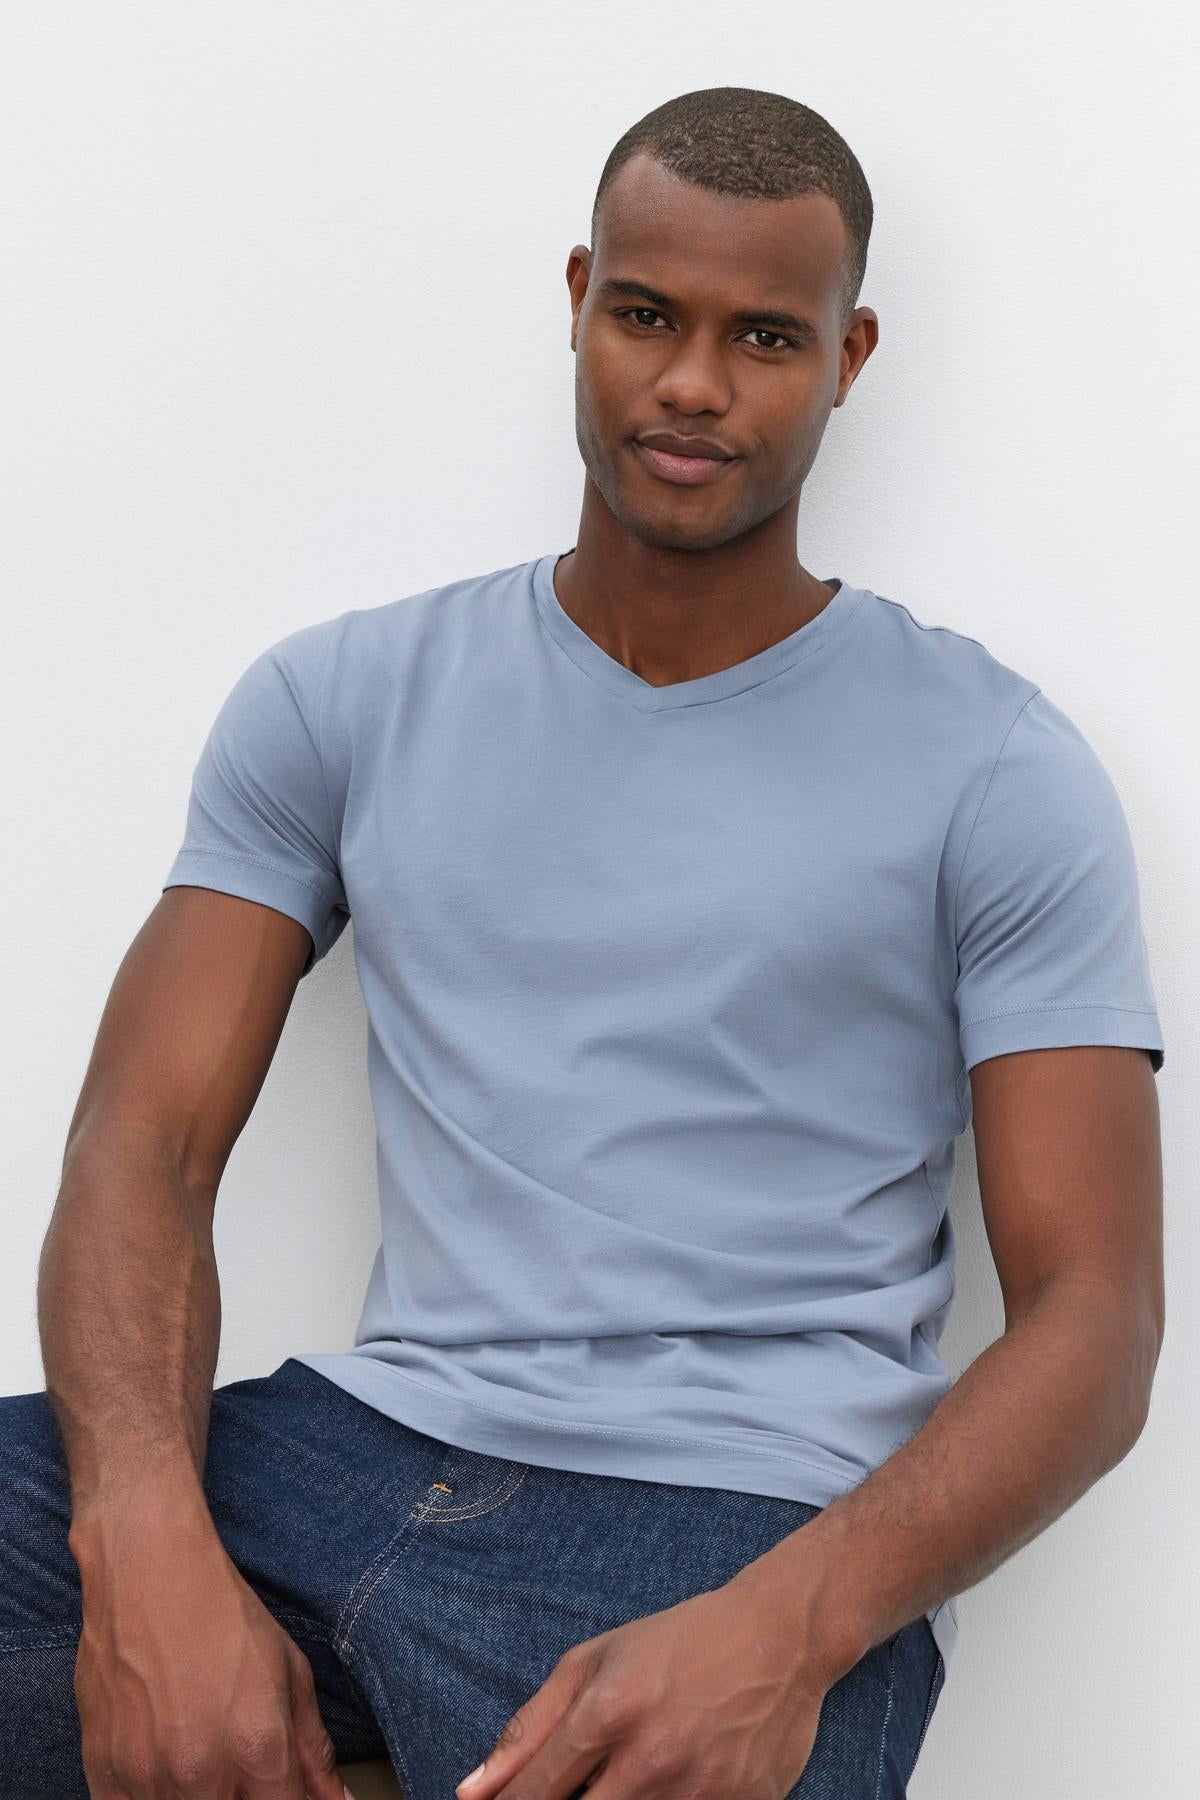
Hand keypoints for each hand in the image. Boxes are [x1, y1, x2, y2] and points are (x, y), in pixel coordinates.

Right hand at [71, 1508, 345, 1798]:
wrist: (149, 1573)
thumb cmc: (224, 1615)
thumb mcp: (290, 1672)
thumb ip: (313, 1750)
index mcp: (257, 1747)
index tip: (286, 1789)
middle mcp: (201, 1773)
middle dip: (248, 1796)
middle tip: (245, 1766)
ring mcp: (147, 1778)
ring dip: (204, 1796)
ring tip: (205, 1751)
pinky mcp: (104, 1773)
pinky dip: (154, 1798)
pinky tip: (167, 1766)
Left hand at [453, 1578, 837, 1799]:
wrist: (780, 1637)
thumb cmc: (678, 1643)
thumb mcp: (594, 1662)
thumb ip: (529, 1728)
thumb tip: (472, 1791)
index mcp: (606, 1714)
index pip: (532, 1796)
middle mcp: (650, 1760)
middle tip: (584, 1783)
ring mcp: (698, 1794)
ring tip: (637, 1767)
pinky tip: (680, 1773)